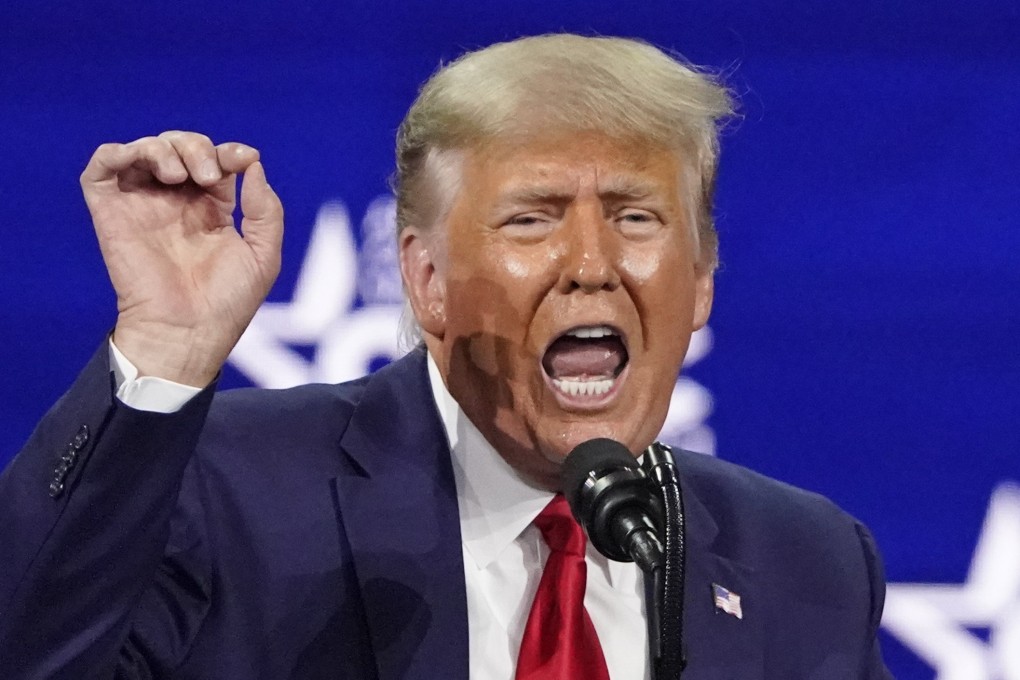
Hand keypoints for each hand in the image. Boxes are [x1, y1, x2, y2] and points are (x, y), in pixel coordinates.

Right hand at [81, 131, 282, 386]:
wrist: (187, 333)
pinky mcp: (111, 212)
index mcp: (211, 211)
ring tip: (179, 176)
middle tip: (208, 174)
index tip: (244, 159)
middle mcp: (176, 204)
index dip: (230, 152)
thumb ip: (266, 210)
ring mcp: (143, 206)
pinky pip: (102, 167)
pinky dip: (118, 152)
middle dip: (197, 147)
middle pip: (181, 148)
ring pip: (145, 150)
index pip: (217, 162)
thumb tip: (254, 166)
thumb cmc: (227, 304)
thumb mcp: (263, 255)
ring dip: (164, 147)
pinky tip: (144, 163)